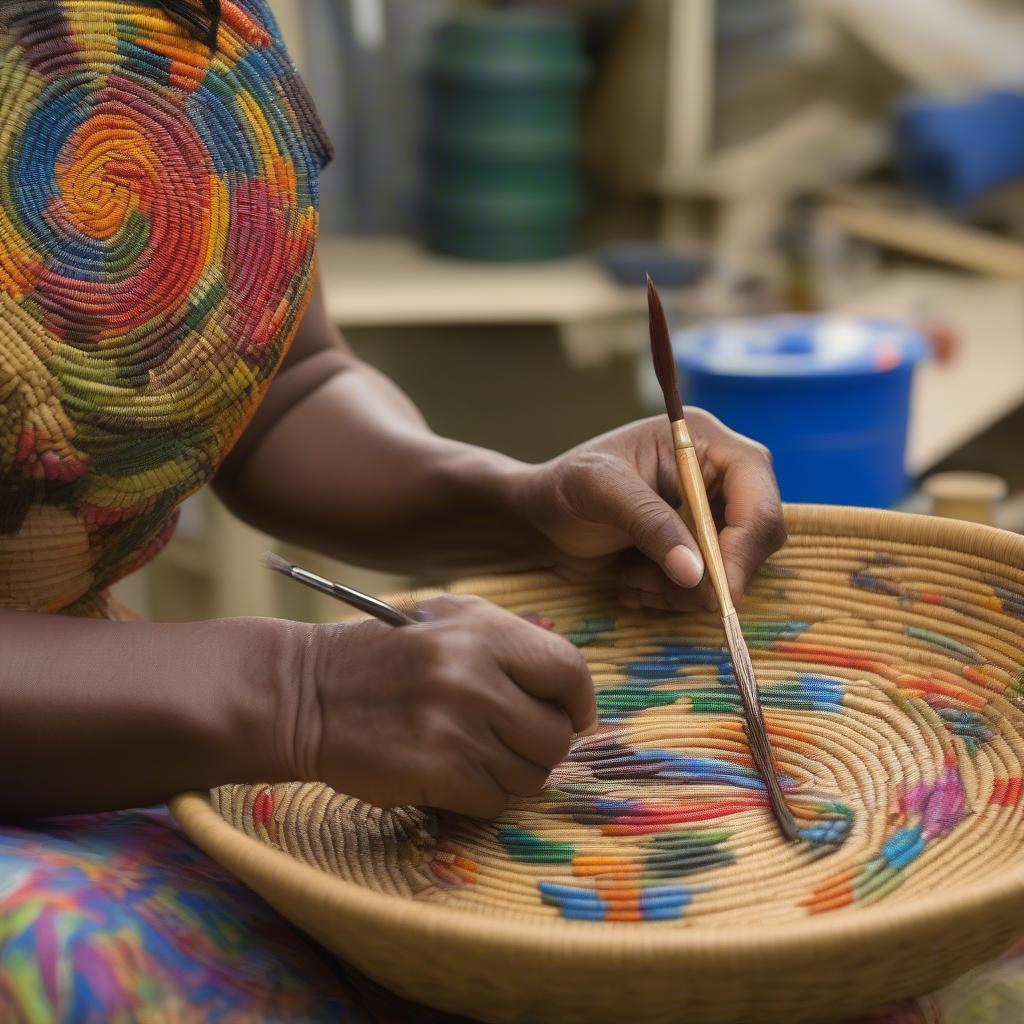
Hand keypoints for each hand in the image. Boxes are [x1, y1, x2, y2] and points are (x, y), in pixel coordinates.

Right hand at [285, 596, 596, 816]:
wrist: (310, 694)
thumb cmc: (386, 655)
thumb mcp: (449, 621)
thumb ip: (511, 644)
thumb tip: (571, 689)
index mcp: (485, 631)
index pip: (569, 671)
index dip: (578, 701)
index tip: (572, 715)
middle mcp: (476, 676)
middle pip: (556, 734)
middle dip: (542, 744)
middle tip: (510, 739)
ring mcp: (457, 725)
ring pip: (531, 775)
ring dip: (511, 773)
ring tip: (476, 754)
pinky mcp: (436, 771)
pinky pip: (496, 802)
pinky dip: (483, 797)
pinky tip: (454, 774)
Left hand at [515, 410, 785, 610]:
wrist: (542, 519)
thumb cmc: (565, 489)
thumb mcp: (600, 492)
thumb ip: (649, 524)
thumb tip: (699, 574)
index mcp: (701, 442)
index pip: (755, 486)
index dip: (747, 539)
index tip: (722, 587)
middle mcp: (718, 476)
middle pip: (759, 532)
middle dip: (713, 571)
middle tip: (658, 586)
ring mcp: (712, 517)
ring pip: (735, 570)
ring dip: (682, 589)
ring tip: (631, 579)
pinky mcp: (700, 552)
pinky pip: (710, 589)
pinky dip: (673, 598)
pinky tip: (633, 584)